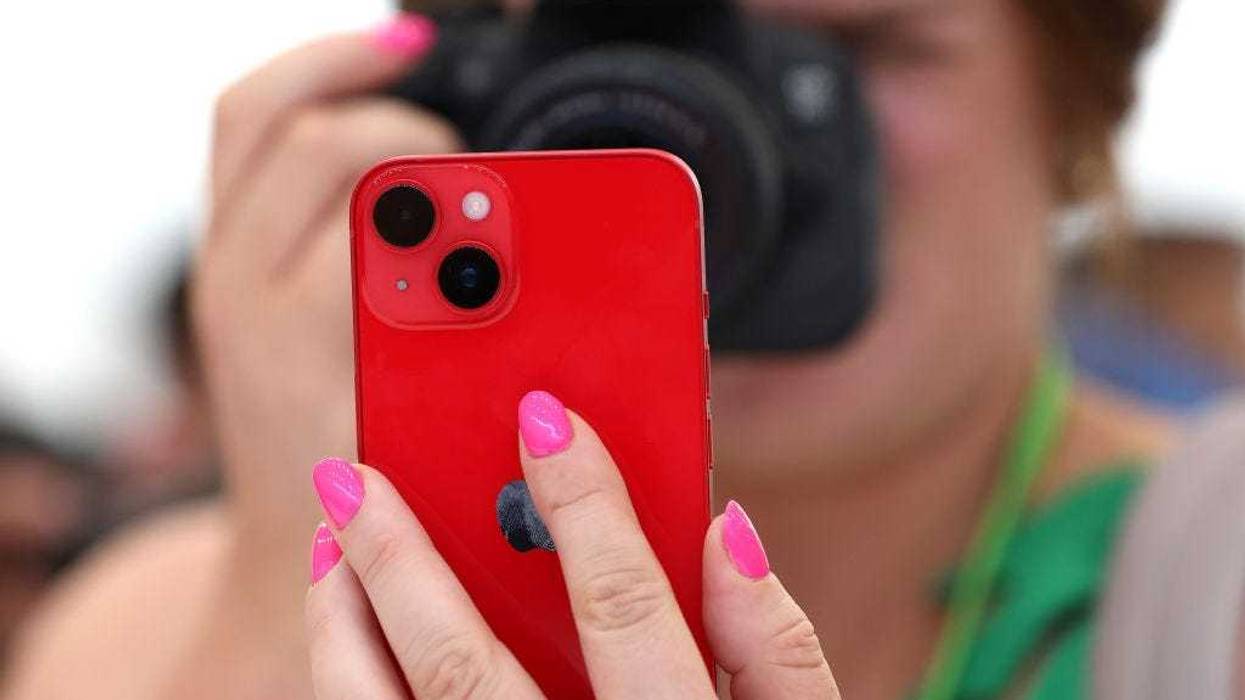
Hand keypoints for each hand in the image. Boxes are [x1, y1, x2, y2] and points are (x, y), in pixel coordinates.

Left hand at [192, 15, 460, 494]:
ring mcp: (221, 259)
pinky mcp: (220, 246)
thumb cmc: (361, 494)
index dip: (431, 181)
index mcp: (297, 335)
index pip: (356, 209)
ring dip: (329, 68)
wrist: (281, 528)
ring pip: (253, 115)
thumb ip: (463, 358)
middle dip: (394, 120)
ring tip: (402, 50)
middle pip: (299, 139)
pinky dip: (301, 87)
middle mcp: (242, 285)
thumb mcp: (423, 436)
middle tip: (458, 146)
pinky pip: (243, 133)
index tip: (486, 197)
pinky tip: (357, 86)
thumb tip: (503, 271)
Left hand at [305, 390, 839, 698]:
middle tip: (353, 472)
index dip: (587, 505)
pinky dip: (352, 691)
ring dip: (347, 629)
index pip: (628, 609)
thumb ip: (778, 649)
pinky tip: (349, 644)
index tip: (540, 414)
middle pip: (471, 671)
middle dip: (405, 559)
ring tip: (325, 547)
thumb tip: (727, 529)